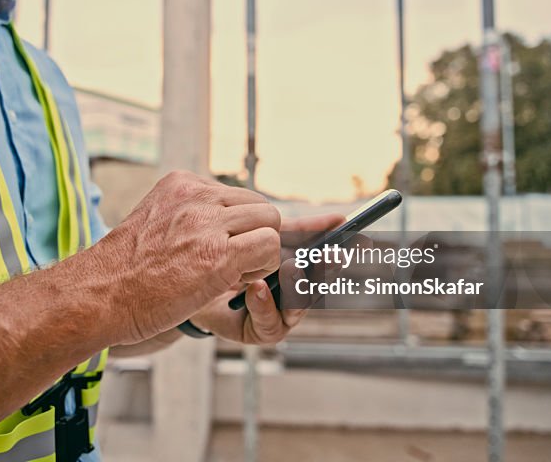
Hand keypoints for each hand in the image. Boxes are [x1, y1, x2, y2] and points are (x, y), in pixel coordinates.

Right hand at [98, 171, 281, 344]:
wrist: (99, 295)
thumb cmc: (123, 272)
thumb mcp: (154, 223)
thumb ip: (187, 216)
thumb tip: (220, 227)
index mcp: (181, 183)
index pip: (236, 195)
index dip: (236, 228)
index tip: (215, 250)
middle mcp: (197, 195)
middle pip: (260, 206)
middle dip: (254, 236)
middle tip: (231, 264)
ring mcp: (209, 221)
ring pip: (271, 222)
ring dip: (261, 252)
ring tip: (231, 274)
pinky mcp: (221, 254)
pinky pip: (269, 247)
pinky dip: (262, 268)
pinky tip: (232, 283)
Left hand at [188, 213, 344, 344]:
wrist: (195, 284)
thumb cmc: (232, 259)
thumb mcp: (263, 240)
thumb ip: (299, 232)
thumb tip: (340, 218)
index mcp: (301, 271)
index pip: (325, 261)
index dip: (340, 249)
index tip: (355, 237)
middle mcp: (296, 297)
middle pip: (318, 286)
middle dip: (325, 270)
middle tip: (330, 254)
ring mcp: (282, 316)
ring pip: (298, 307)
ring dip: (297, 286)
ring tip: (292, 268)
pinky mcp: (261, 332)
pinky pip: (269, 322)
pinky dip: (264, 304)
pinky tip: (257, 288)